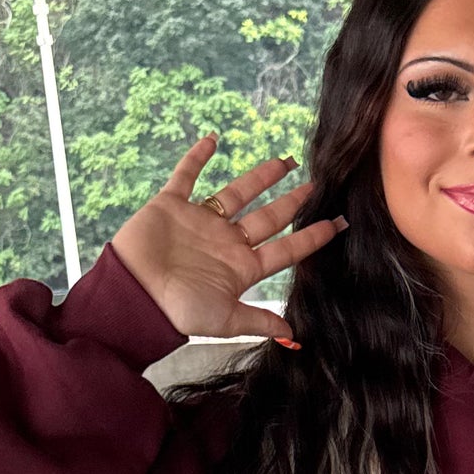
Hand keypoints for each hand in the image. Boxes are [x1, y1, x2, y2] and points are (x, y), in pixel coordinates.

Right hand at [109, 133, 347, 341]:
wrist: (134, 296)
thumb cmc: (178, 312)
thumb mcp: (225, 320)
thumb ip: (258, 320)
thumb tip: (292, 333)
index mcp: (242, 267)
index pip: (286, 249)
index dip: (312, 236)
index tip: (338, 223)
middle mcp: (226, 242)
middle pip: (268, 217)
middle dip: (292, 201)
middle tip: (315, 184)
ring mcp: (201, 221)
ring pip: (237, 192)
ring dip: (259, 176)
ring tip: (283, 161)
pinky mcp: (172, 205)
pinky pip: (186, 175)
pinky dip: (197, 157)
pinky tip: (213, 139)